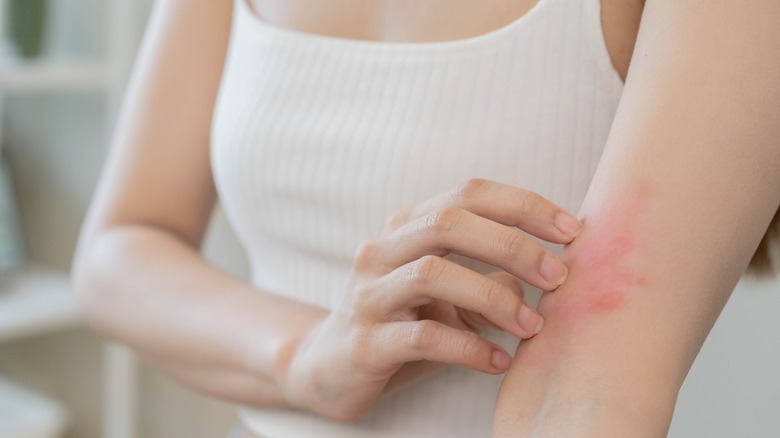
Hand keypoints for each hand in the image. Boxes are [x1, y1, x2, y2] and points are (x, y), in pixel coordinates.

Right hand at [278, 179, 580, 420]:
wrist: (329, 365)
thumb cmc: (402, 322)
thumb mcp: (449, 296)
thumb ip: (490, 278)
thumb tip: (542, 277)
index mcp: (405, 227)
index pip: (467, 195)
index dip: (522, 205)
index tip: (571, 229)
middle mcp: (382, 250)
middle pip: (449, 223)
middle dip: (512, 245)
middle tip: (557, 276)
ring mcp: (369, 294)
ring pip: (432, 274)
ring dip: (494, 297)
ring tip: (533, 325)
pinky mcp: (365, 342)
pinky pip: (421, 336)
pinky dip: (469, 346)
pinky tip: (498, 361)